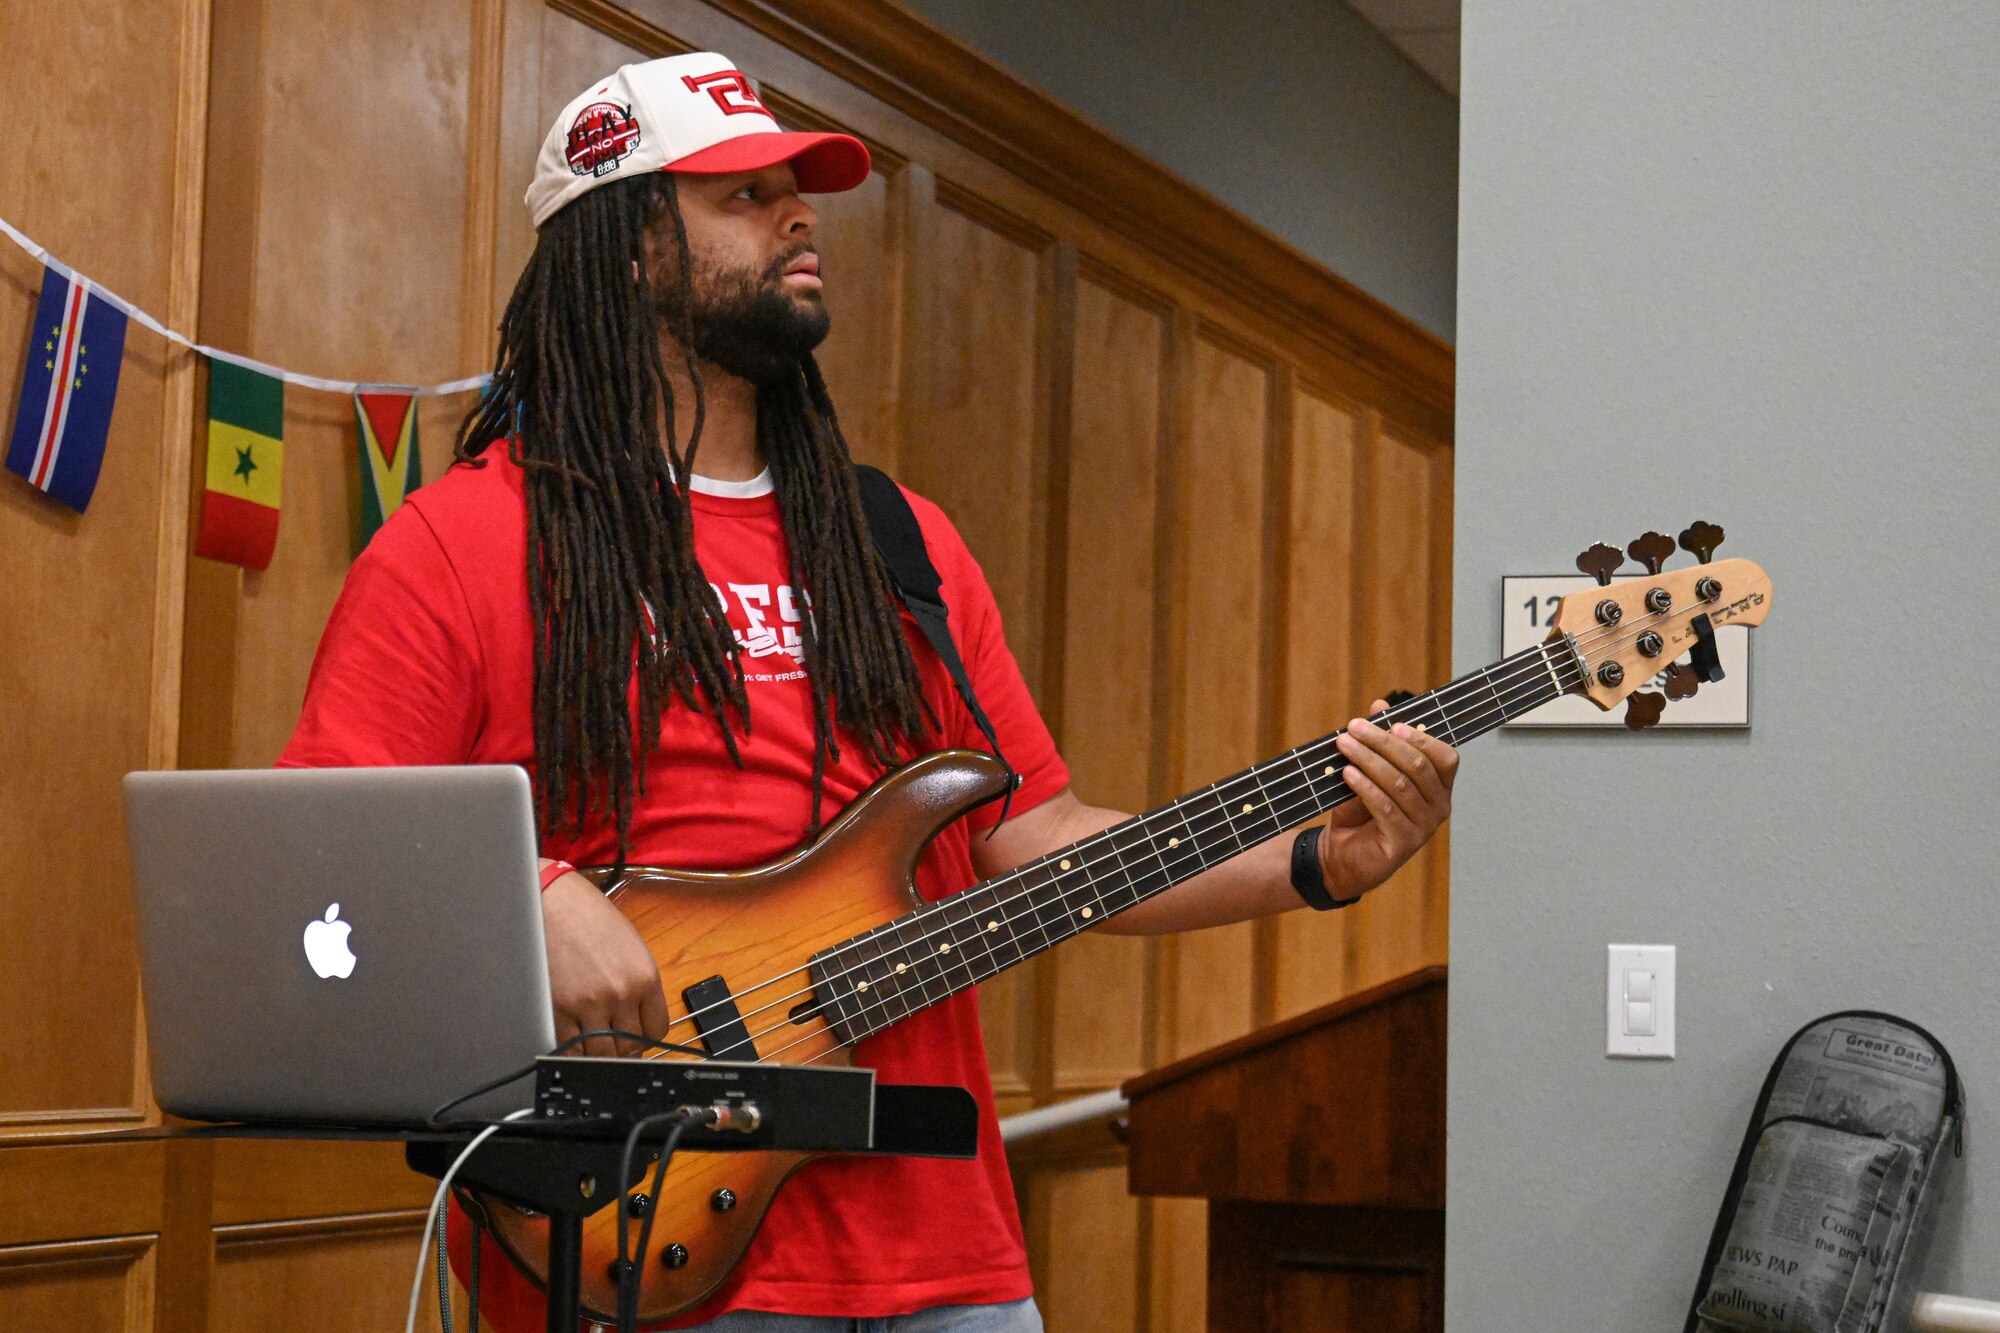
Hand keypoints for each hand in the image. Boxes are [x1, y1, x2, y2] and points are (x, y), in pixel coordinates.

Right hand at [540, 868, 670, 1056]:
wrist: (551, 900)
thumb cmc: (589, 916)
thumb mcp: (631, 945)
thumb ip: (639, 984)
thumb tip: (638, 1017)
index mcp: (644, 976)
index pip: (657, 1030)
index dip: (645, 1035)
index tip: (636, 1034)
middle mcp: (620, 993)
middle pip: (629, 1047)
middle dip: (622, 1046)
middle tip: (612, 1038)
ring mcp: (588, 1004)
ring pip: (601, 1053)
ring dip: (597, 1050)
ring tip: (592, 1038)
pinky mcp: (557, 1009)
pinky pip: (569, 1048)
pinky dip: (572, 1050)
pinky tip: (572, 1038)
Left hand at [1319, 698, 1459, 900]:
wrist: (1341, 856)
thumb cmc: (1360, 812)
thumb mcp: (1368, 772)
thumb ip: (1378, 741)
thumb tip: (1379, 705)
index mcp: (1439, 787)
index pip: (1445, 757)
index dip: (1421, 737)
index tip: (1390, 723)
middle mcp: (1438, 807)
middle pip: (1418, 765)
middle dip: (1383, 742)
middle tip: (1354, 728)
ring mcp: (1424, 827)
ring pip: (1399, 784)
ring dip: (1368, 760)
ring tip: (1344, 745)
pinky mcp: (1403, 843)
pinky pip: (1385, 807)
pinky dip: (1364, 786)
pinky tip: (1347, 773)